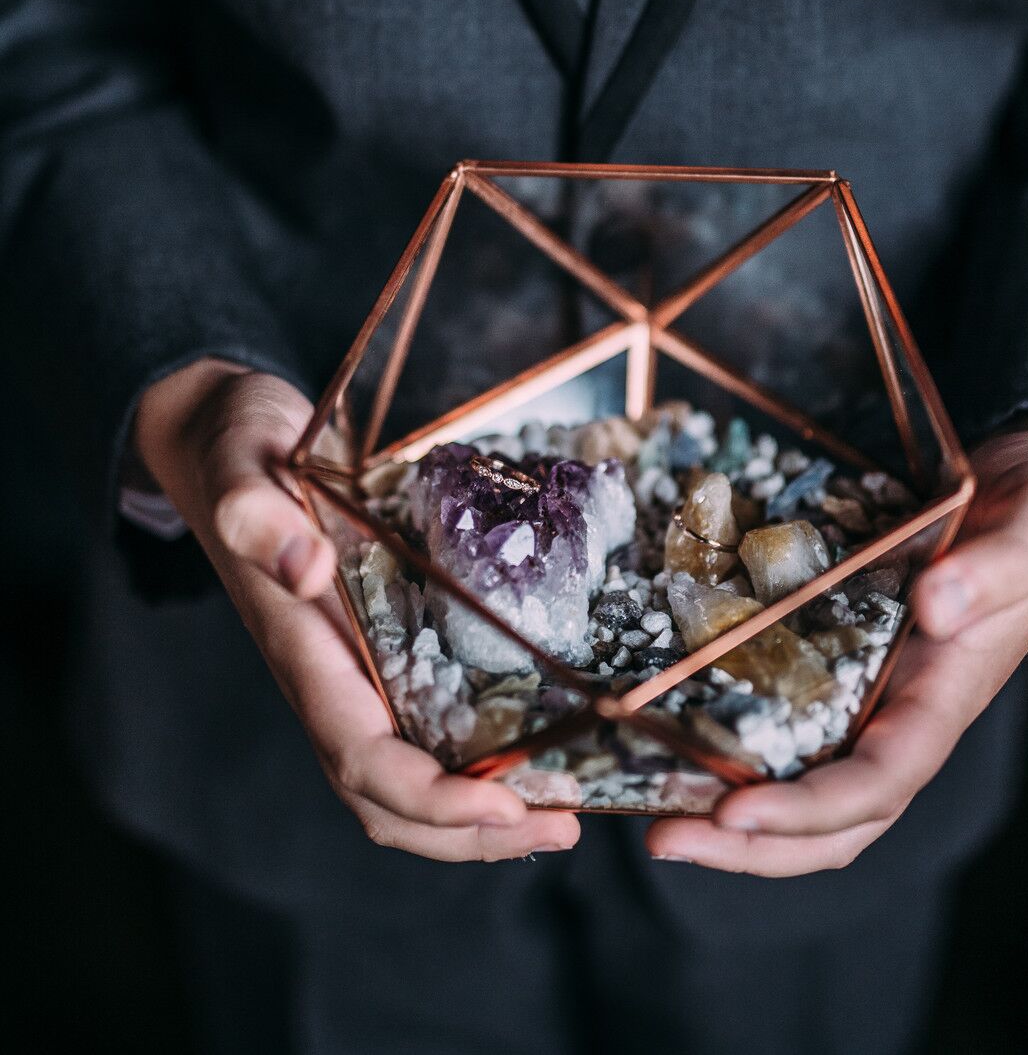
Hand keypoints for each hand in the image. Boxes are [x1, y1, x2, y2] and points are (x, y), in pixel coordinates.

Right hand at [134, 360, 579, 861]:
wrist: (224, 436)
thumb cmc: (236, 449)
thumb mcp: (242, 466)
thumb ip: (256, 517)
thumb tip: (305, 567)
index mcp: (303, 652)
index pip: (363, 759)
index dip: (431, 798)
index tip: (505, 802)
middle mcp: (330, 678)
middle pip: (389, 799)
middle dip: (471, 832)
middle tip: (564, 827)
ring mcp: (355, 669)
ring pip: (408, 779)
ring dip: (479, 814)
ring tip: (560, 810)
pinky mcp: (381, 646)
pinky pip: (424, 730)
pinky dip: (475, 761)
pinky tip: (532, 749)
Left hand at [646, 417, 1027, 874]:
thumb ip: (994, 569)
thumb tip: (934, 605)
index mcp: (944, 698)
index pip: (877, 783)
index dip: (806, 809)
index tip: (734, 810)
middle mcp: (901, 711)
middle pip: (831, 817)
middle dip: (750, 845)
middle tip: (662, 838)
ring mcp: (871, 691)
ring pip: (803, 780)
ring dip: (733, 809)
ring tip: (654, 806)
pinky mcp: (843, 656)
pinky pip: (787, 717)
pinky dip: (735, 739)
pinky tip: (676, 728)